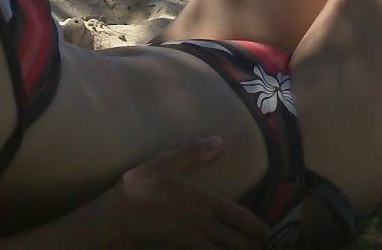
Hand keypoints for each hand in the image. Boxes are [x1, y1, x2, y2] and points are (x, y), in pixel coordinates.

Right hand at [80, 137, 269, 248]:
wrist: (114, 221)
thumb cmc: (140, 189)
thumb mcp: (166, 162)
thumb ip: (194, 153)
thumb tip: (220, 141)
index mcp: (206, 203)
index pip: (240, 218)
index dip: (257, 228)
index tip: (267, 233)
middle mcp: (203, 226)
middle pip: (236, 243)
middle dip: (250, 246)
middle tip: (259, 247)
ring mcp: (190, 243)